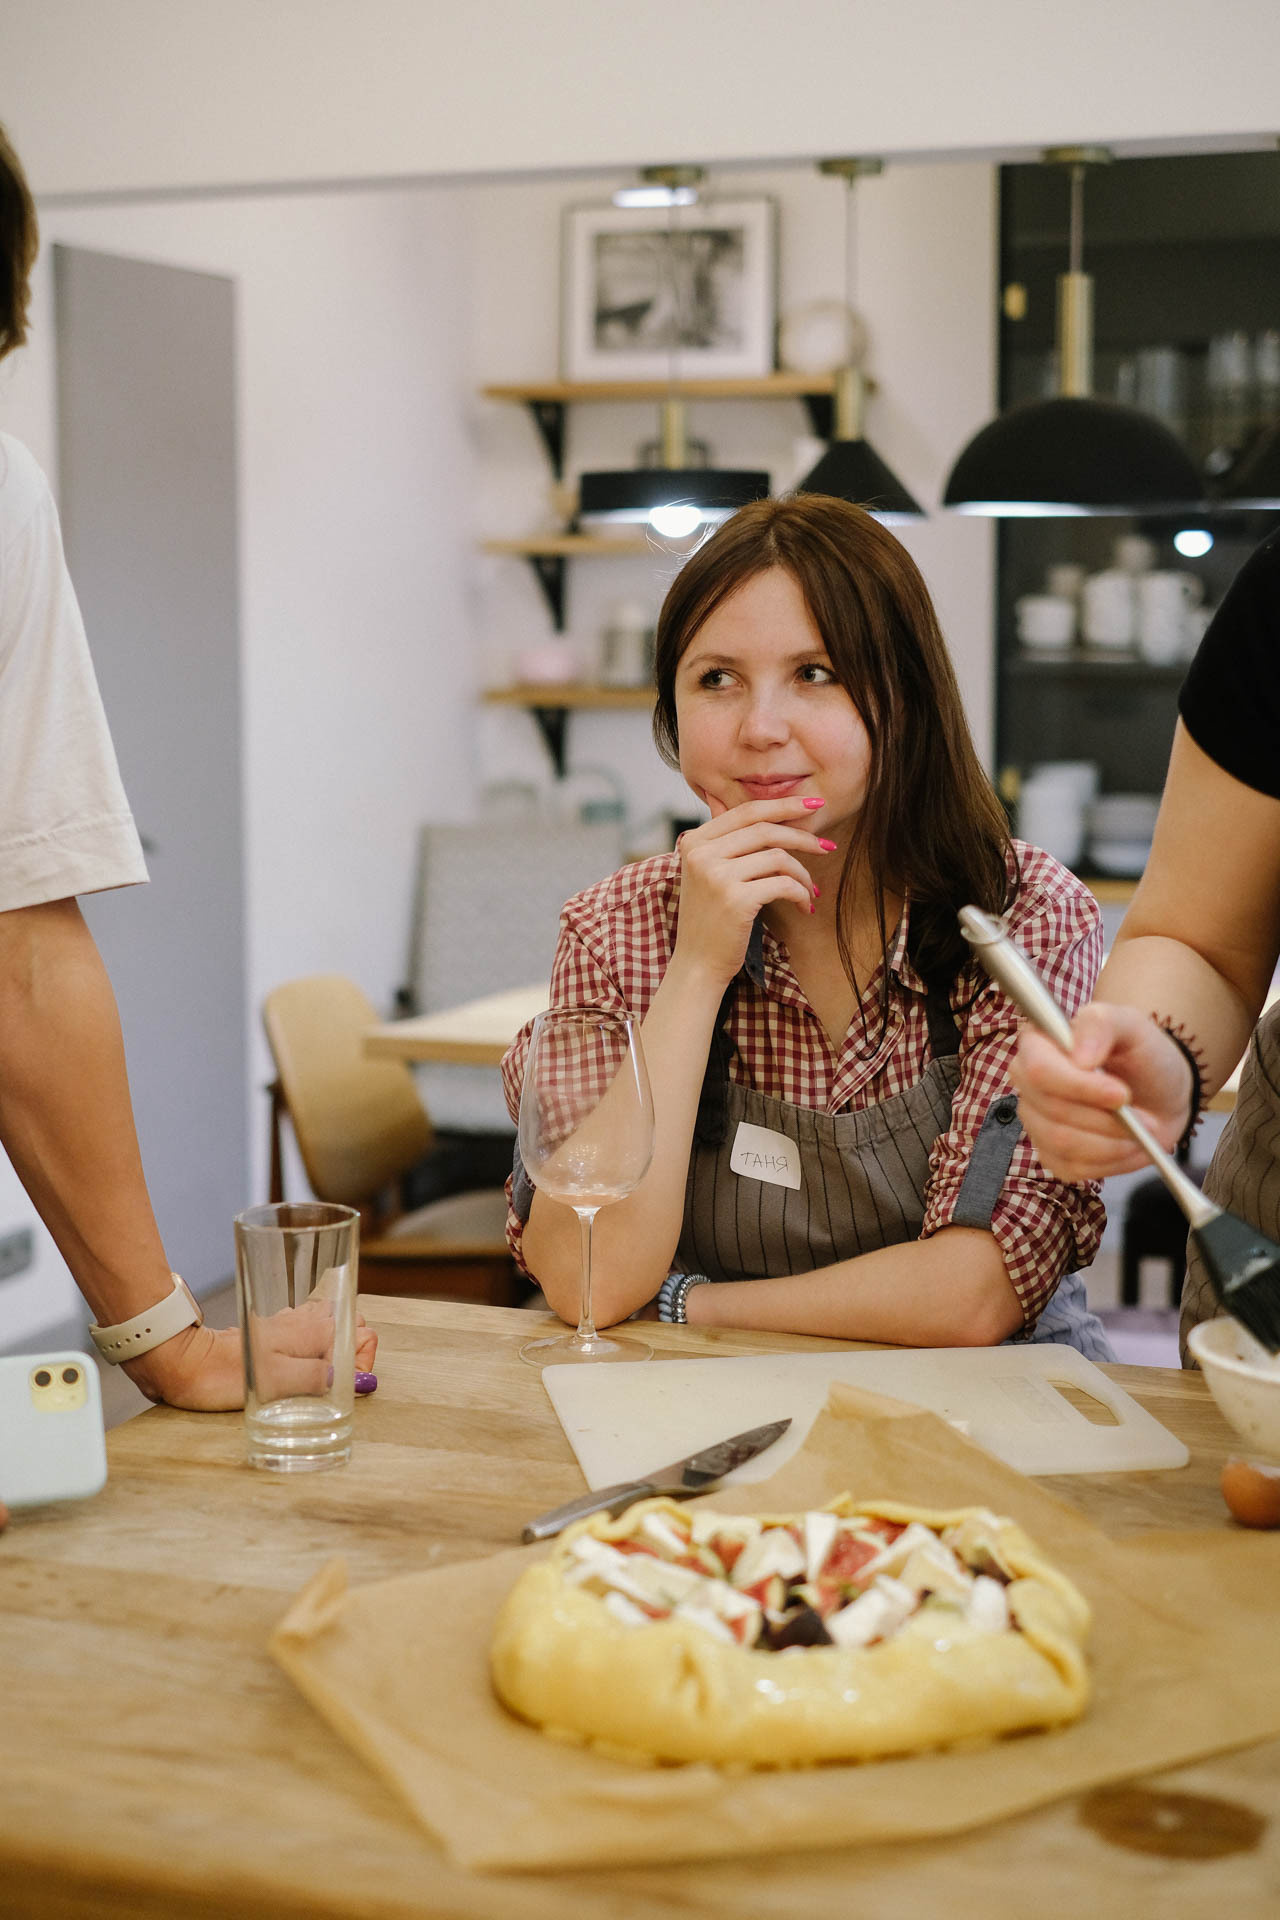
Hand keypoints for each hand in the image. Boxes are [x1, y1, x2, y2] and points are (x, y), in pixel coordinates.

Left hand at [123, 1312, 378, 1410]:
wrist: (181, 1361)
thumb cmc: (222, 1374)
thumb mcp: (275, 1384)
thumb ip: (317, 1378)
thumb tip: (352, 1379)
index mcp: (314, 1329)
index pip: (365, 1333)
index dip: (365, 1362)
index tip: (349, 1386)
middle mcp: (305, 1319)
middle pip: (352, 1325)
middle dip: (354, 1354)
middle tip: (337, 1383)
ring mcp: (288, 1323)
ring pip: (331, 1329)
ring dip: (334, 1352)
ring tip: (319, 1380)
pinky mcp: (271, 1331)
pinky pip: (307, 1335)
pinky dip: (313, 1350)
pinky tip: (298, 1370)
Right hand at [673, 795, 831, 986]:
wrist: (697, 964)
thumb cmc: (710, 920)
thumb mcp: (707, 874)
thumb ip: (726, 843)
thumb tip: (760, 811)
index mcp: (694, 841)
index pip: (746, 812)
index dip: (784, 805)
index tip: (814, 804)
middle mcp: (701, 853)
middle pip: (765, 829)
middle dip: (803, 836)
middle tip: (827, 845)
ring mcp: (717, 875)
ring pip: (778, 857)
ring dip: (803, 874)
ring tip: (810, 890)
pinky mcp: (736, 899)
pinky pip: (783, 884)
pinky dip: (800, 893)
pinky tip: (804, 905)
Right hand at [1009, 1003, 1193, 1181]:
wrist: (1160, 1093)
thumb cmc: (1142, 1055)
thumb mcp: (1132, 1026)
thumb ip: (1101, 1024)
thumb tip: (1079, 1055)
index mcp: (1037, 1044)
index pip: (1039, 1070)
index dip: (1079, 1087)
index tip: (1120, 1093)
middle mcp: (1028, 1084)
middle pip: (1052, 1112)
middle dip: (1106, 1120)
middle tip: (1146, 1118)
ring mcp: (1036, 1122)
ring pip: (1062, 1143)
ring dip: (1113, 1143)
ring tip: (1142, 1131)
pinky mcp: (1051, 1154)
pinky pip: (1072, 1168)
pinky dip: (1111, 1161)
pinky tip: (1129, 1145)